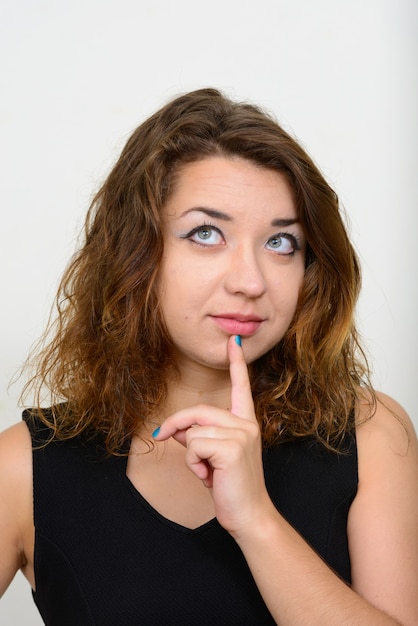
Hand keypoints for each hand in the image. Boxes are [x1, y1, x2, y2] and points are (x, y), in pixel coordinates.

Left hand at [153, 335, 271, 533]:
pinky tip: (209, 476)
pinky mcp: (231, 448)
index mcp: (245, 422)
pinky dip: (193, 463)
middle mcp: (246, 424)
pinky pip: (193, 445)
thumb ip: (198, 436)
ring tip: (207, 472)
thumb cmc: (231, 486)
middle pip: (198, 411)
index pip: (241, 387)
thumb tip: (176, 428)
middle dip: (176, 426)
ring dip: (190, 455)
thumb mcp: (213, 457)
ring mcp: (241, 434)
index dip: (237, 363)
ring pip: (193, 431)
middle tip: (162, 438)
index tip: (234, 342)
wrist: (250, 515)